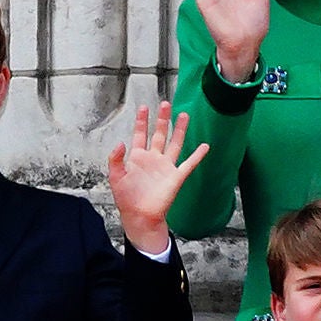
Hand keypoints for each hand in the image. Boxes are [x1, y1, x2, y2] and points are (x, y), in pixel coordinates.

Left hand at [108, 102, 208, 253]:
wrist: (140, 216)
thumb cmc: (127, 199)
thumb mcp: (115, 177)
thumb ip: (115, 159)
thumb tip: (120, 143)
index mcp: (137, 158)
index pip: (140, 134)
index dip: (142, 121)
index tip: (144, 108)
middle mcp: (153, 159)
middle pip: (159, 134)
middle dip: (162, 119)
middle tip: (166, 104)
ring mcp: (166, 167)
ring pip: (175, 144)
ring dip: (180, 130)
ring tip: (184, 116)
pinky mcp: (176, 177)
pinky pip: (189, 164)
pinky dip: (197, 155)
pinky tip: (204, 146)